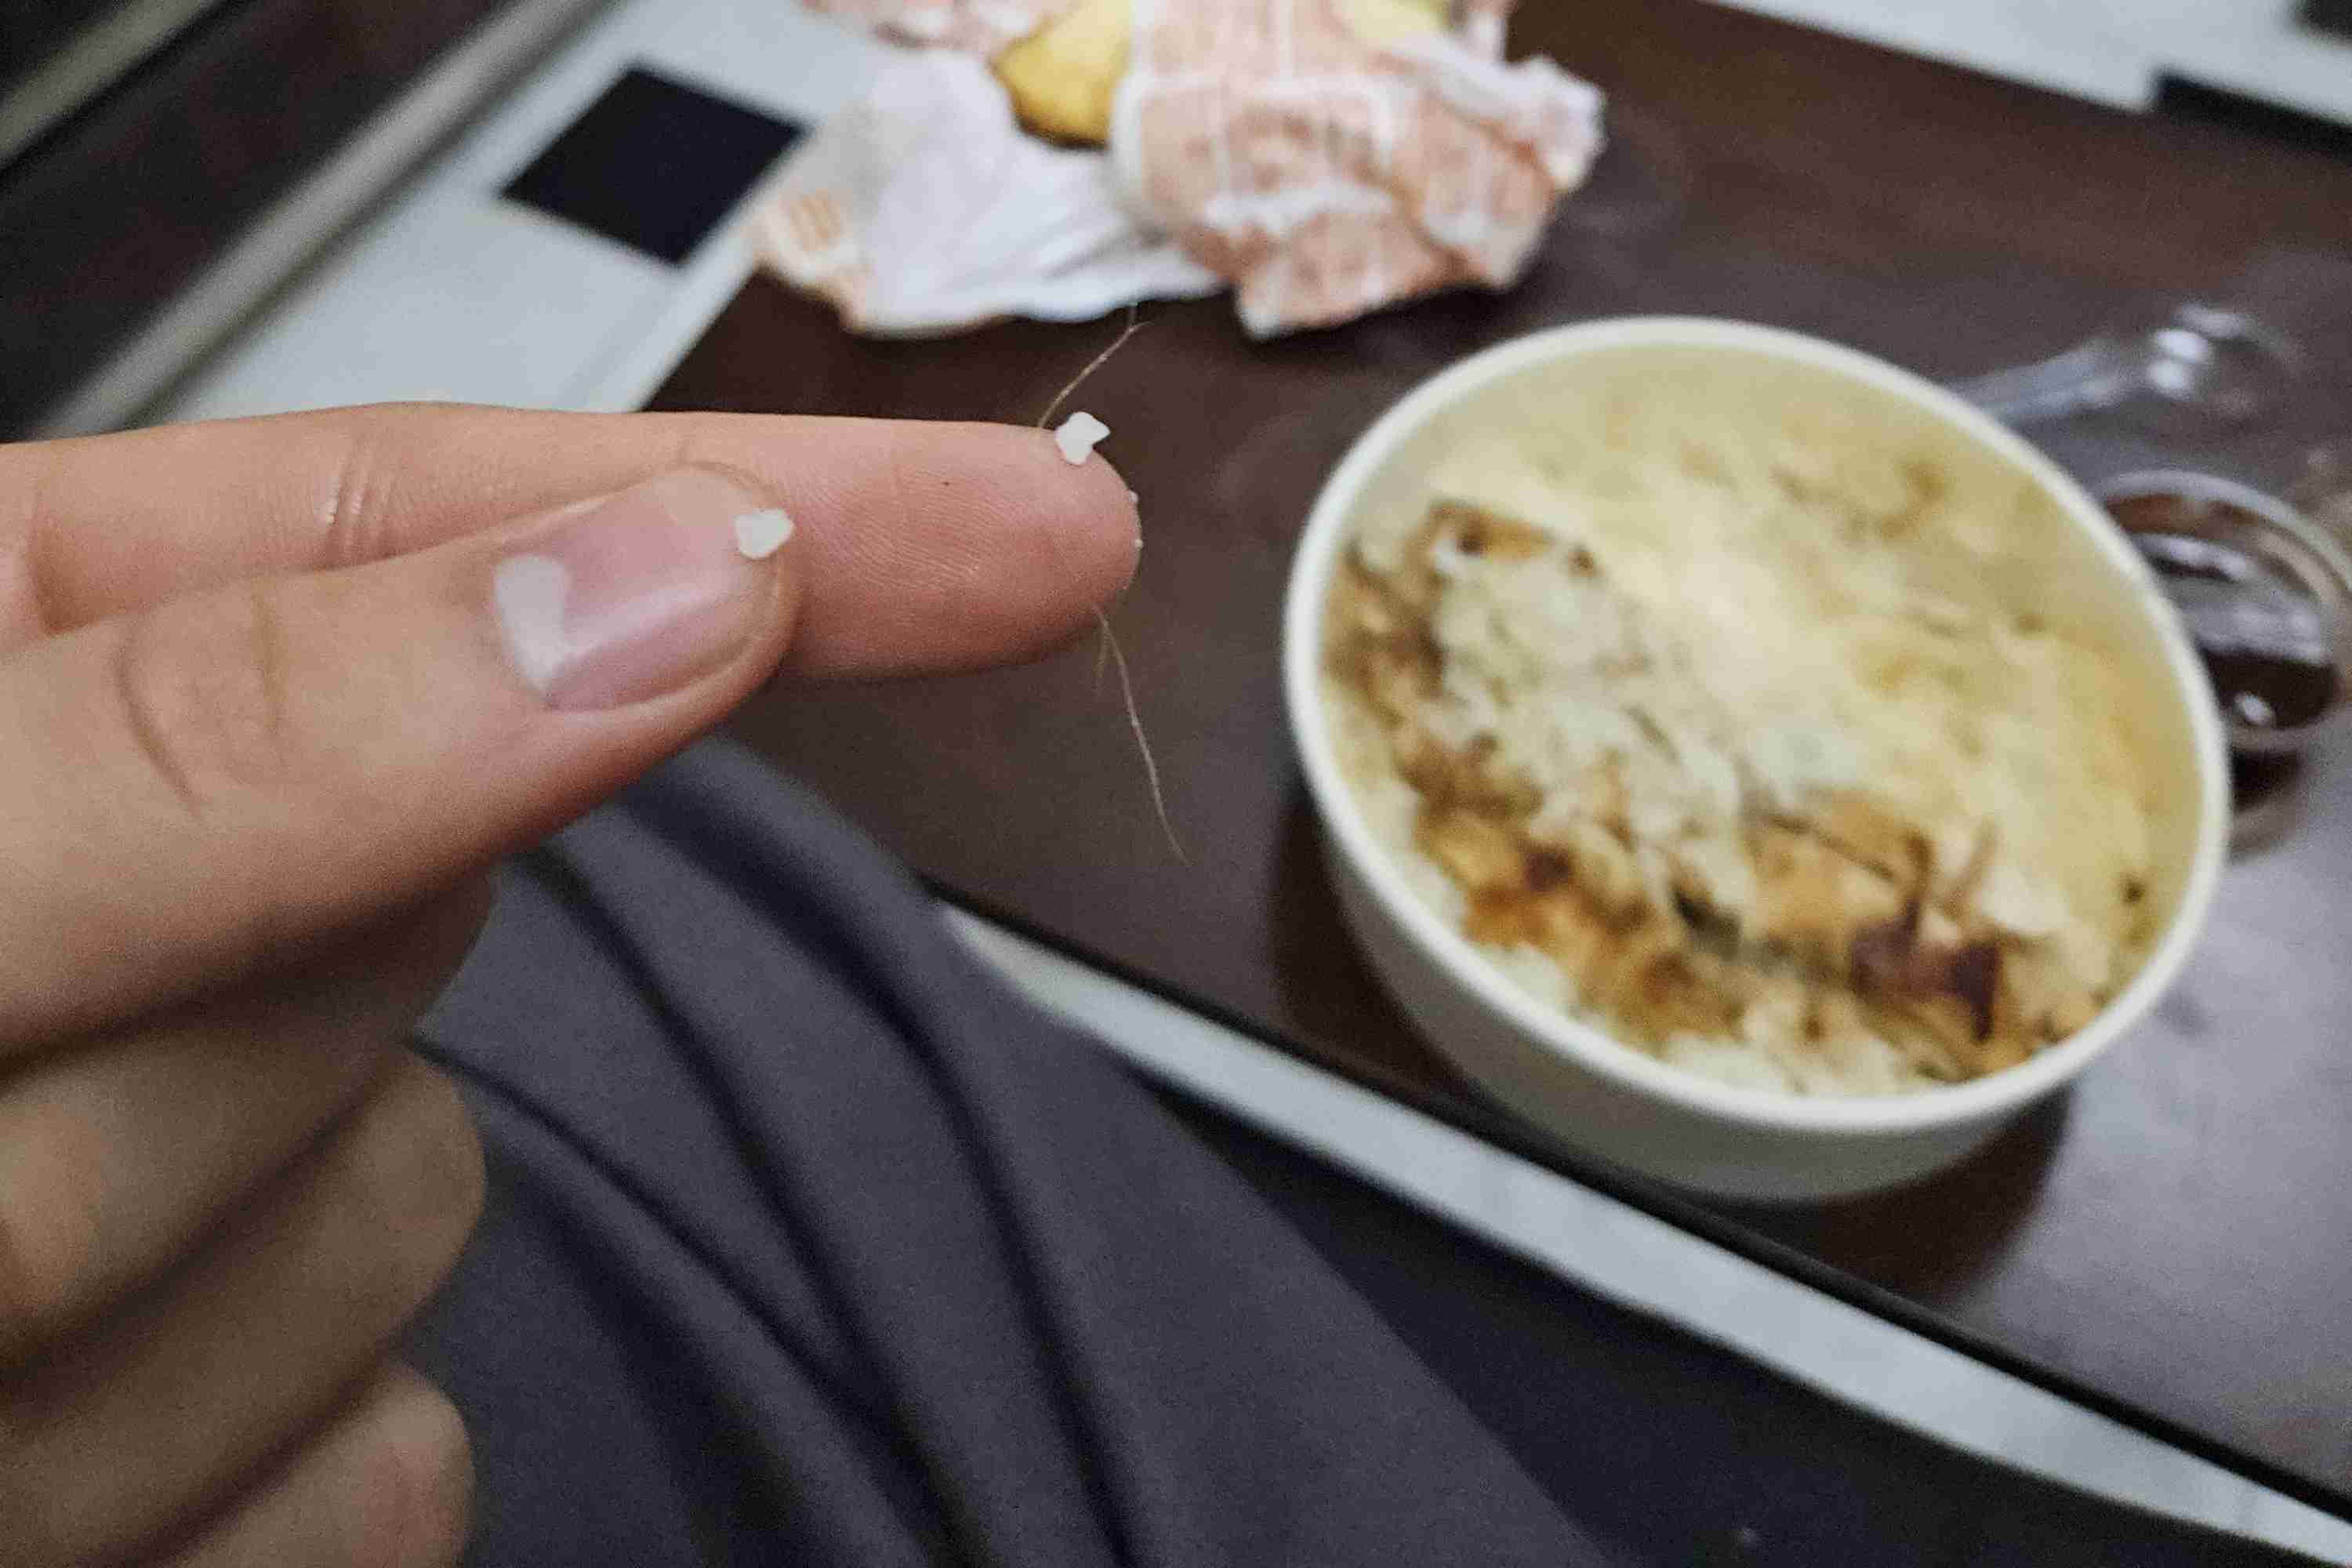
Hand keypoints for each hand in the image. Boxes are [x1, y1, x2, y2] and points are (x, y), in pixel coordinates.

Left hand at [0, 404, 1135, 1563]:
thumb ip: (249, 736)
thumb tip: (674, 583)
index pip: (457, 526)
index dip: (770, 516)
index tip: (1048, 533)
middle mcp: (106, 900)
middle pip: (425, 908)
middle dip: (235, 1056)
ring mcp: (170, 1180)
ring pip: (411, 1212)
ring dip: (176, 1323)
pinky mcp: (218, 1429)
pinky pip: (381, 1463)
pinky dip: (223, 1508)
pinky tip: (27, 1513)